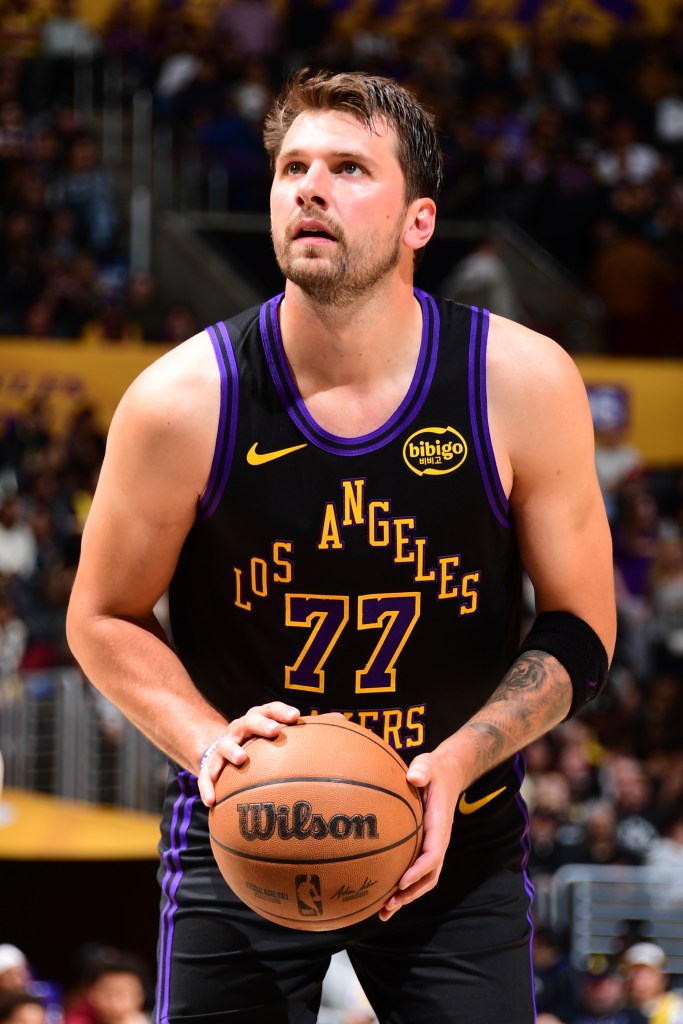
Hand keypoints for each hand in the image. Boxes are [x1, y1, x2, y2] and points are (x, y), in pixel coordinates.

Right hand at [198, 701, 299, 805]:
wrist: (222, 751)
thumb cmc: (261, 744)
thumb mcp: (280, 733)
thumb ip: (308, 730)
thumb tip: (343, 719)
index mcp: (259, 719)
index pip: (270, 709)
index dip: (282, 711)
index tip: (296, 716)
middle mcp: (240, 729)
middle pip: (249, 721)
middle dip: (262, 724)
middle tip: (275, 731)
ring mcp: (223, 746)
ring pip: (224, 745)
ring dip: (232, 750)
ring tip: (241, 759)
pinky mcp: (210, 766)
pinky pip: (206, 776)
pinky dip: (207, 787)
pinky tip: (212, 802)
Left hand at [378, 750, 460, 921]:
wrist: (447, 774)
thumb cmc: (434, 771)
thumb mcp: (428, 765)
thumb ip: (422, 770)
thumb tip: (413, 777)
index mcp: (439, 825)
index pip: (433, 854)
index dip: (418, 870)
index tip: (401, 882)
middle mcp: (437, 841)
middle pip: (429, 876)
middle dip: (411, 893)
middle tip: (390, 904)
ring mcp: (431, 846)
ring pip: (423, 880)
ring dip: (406, 897)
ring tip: (384, 911)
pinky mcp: (422, 846)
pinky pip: (413, 872)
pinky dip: (401, 888)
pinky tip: (381, 896)